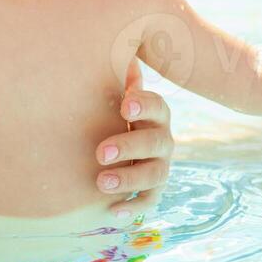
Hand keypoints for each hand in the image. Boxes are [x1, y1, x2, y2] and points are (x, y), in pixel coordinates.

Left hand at [93, 60, 173, 218]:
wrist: (106, 144)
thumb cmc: (106, 109)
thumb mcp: (109, 89)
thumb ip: (113, 72)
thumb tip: (116, 48)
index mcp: (153, 112)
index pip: (157, 106)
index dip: (144, 105)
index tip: (124, 105)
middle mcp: (162, 139)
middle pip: (156, 142)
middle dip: (129, 146)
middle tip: (99, 152)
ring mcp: (159, 166)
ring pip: (154, 174)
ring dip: (129, 179)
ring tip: (100, 182)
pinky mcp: (150, 192)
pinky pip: (149, 203)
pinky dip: (131, 209)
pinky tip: (111, 213)